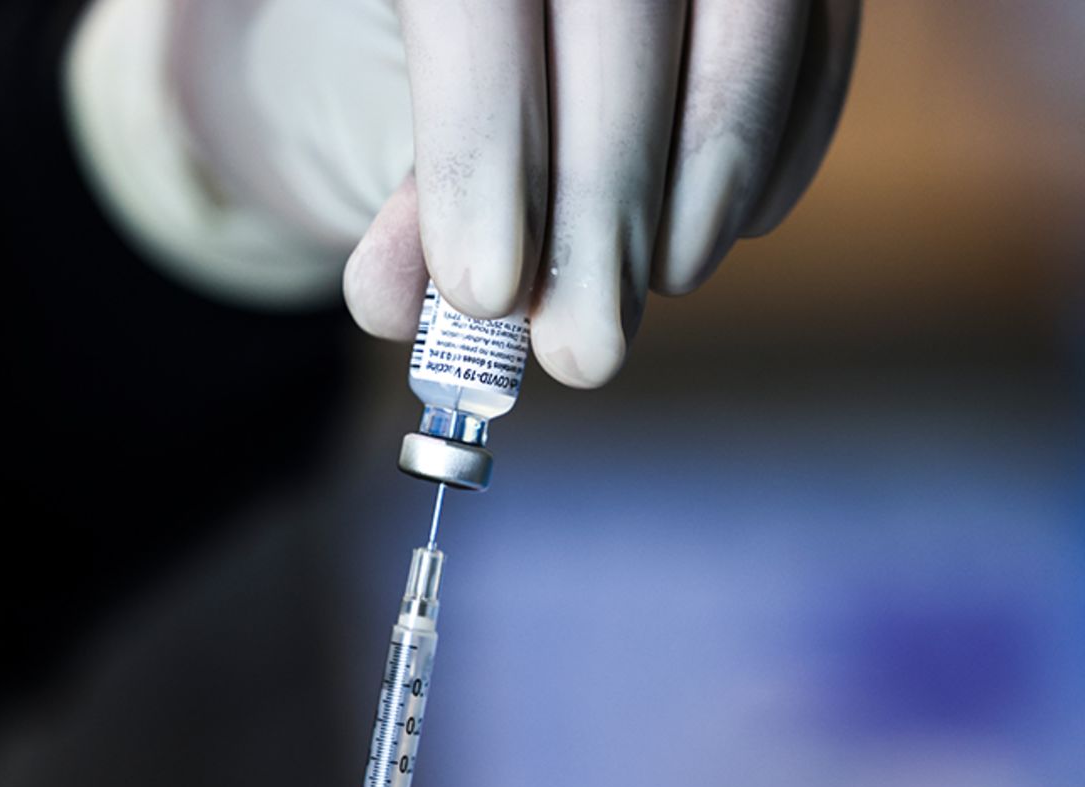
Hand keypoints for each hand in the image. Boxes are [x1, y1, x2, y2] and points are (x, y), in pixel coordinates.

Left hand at [344, 0, 859, 386]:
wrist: (483, 17)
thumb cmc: (412, 58)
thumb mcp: (370, 111)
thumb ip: (391, 197)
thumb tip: (395, 300)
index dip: (485, 141)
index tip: (485, 290)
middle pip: (623, 5)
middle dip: (604, 194)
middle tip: (584, 344)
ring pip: (750, 12)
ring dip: (711, 173)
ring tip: (659, 280)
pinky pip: (824, 28)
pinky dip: (785, 138)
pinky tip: (729, 228)